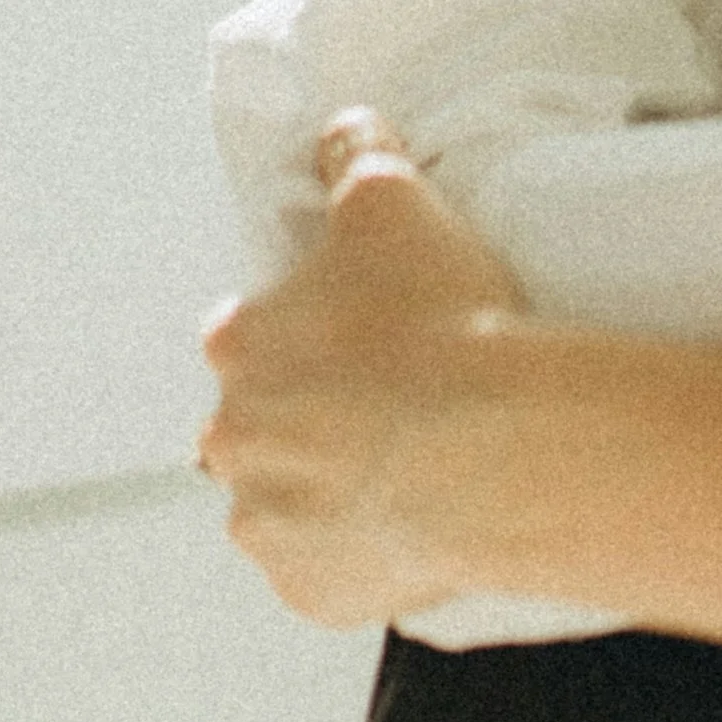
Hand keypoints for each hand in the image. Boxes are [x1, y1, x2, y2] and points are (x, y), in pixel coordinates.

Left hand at [198, 114, 525, 625]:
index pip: (245, 334)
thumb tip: (343, 129)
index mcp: (239, 345)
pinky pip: (329, 574)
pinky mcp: (315, 592)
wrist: (488, 446)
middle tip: (386, 404)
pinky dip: (360, 556)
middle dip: (306, 418)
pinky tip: (416, 522)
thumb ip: (355, 154)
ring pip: (284, 505)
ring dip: (327, 490)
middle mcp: (233, 442)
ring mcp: (270, 526)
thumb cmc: (436, 319)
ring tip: (409, 468)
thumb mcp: (394, 197)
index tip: (353, 335)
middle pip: (255, 426)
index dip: (302, 332)